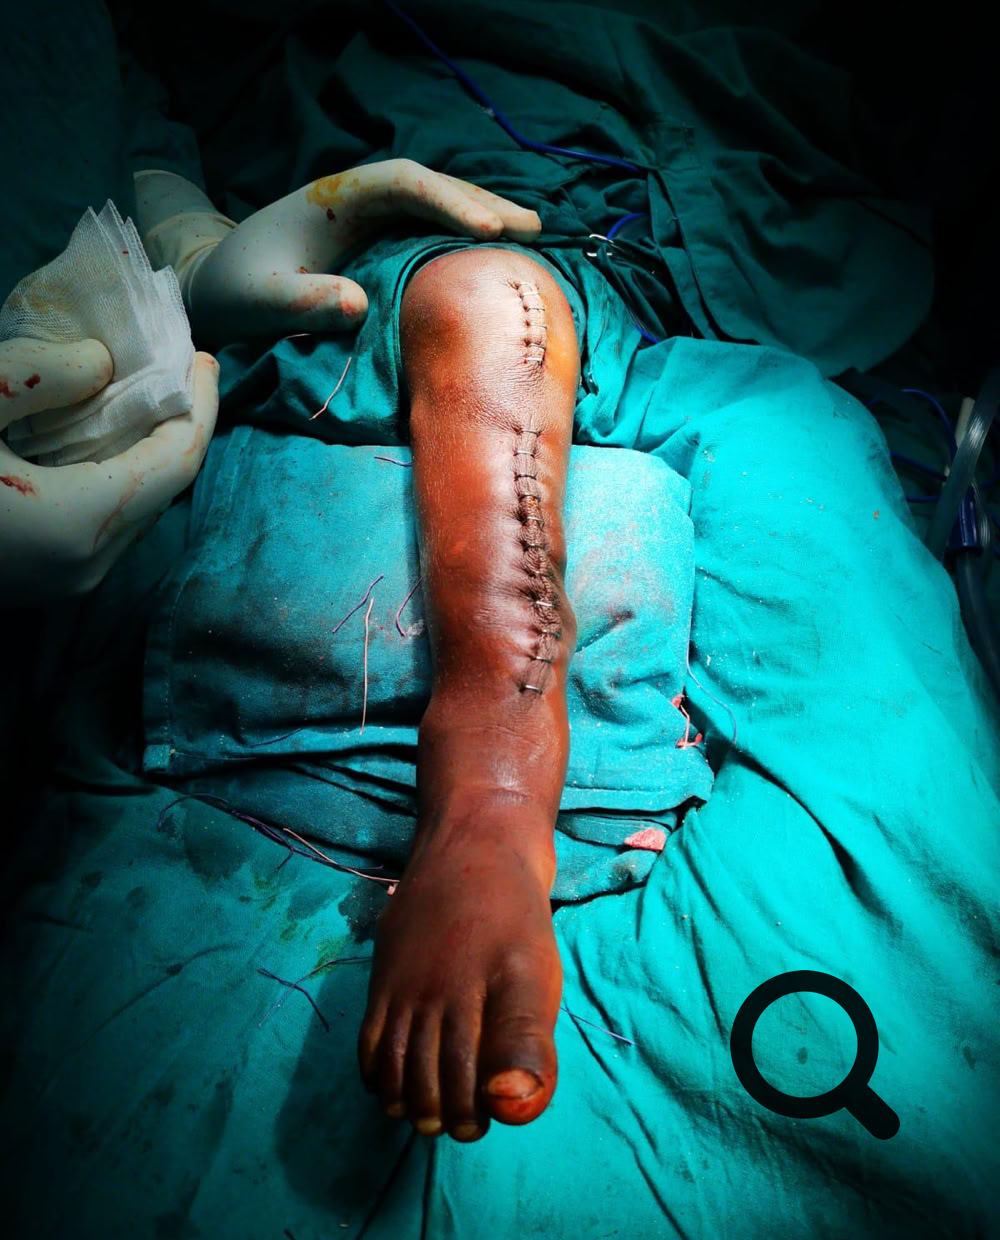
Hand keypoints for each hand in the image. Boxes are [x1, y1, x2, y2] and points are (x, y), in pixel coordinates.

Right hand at [1, 339, 218, 604]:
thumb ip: (37, 376)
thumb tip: (102, 364)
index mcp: (77, 522)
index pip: (177, 461)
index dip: (198, 405)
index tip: (203, 357)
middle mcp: (86, 565)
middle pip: (164, 489)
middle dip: (176, 425)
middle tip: (173, 369)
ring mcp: (66, 584)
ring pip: (137, 511)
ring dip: (146, 452)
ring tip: (140, 396)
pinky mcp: (44, 584)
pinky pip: (104, 525)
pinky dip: (114, 478)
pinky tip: (96, 438)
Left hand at [135, 159, 541, 343]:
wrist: (220, 289)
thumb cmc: (236, 291)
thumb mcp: (259, 300)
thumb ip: (301, 301)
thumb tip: (357, 305)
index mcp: (335, 200)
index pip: (402, 184)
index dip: (446, 202)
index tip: (484, 230)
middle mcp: (359, 201)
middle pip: (432, 188)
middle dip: (481, 204)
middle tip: (532, 228)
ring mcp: (371, 221)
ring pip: (436, 207)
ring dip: (481, 218)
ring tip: (531, 236)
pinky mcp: (377, 245)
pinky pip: (428, 233)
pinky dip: (463, 241)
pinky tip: (495, 258)